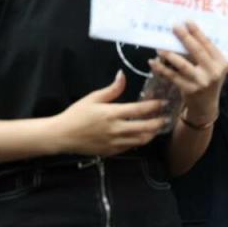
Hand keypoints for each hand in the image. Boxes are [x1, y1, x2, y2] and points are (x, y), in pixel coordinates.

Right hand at [54, 70, 168, 155]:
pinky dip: (139, 141)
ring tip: (157, 127)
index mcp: (112, 114)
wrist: (61, 135)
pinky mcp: (111, 151)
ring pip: (140, 140)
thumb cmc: (76, 114)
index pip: (140, 110)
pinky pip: (130, 147)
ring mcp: (114, 142)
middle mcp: (116, 129)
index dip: (155, 106)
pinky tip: (142, 135)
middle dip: (159, 122)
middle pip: (145, 127)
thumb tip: (122, 75)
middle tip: (166, 117)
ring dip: (152, 133)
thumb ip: (111, 89)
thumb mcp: (93, 98)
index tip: (164, 102)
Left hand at [149, 22, 227, 126]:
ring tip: (159, 47)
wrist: (206, 106)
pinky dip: (161, 69)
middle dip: (184, 38)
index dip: (197, 32)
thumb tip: (189, 34)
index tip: (187, 22)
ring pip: (183, 65)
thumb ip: (207, 54)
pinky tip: (153, 62)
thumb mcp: (215, 68)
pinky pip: (172, 76)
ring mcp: (201, 81)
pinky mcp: (189, 89)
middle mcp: (213, 72)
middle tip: (174, 27)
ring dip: (170, 55)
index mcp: (221, 63)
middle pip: (197, 51)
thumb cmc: (208, 81)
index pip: (208, 44)